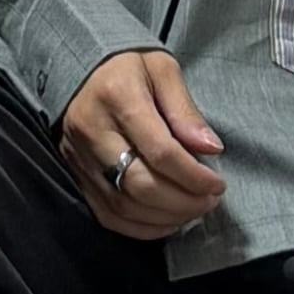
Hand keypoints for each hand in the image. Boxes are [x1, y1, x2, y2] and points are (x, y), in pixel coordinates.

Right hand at [60, 51, 226, 240]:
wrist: (79, 66)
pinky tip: (165, 221)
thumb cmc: (128, 66)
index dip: (194, 176)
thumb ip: (185, 110)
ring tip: (193, 211)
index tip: (218, 184)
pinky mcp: (76, 174)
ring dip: (164, 217)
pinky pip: (106, 214)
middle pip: (140, 184)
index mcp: (117, 97)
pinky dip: (139, 227)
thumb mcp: (163, 69)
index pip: (160, 151)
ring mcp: (79, 157)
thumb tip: (210, 148)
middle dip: (182, 202)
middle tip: (209, 202)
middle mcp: (92, 131)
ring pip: (123, 206)